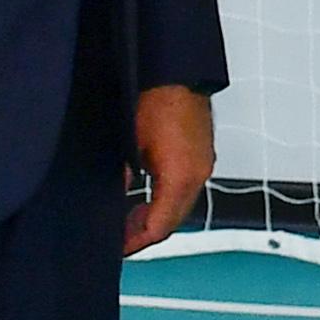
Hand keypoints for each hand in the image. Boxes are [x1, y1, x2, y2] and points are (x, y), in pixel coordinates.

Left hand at [123, 83, 215, 260]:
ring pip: (180, 205)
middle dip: (146, 232)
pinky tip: (147, 194)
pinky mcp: (201, 154)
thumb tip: (116, 196)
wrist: (178, 71)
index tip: (119, 248)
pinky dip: (166, 198)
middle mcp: (198, 174)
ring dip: (156, 215)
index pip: (160, 226)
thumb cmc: (155, 98)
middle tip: (120, 238)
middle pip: (174, 220)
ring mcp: (203, 163)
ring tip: (129, 218)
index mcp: (181, 176)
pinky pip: (185, 187)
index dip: (137, 241)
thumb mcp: (128, 144)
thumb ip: (123, 177)